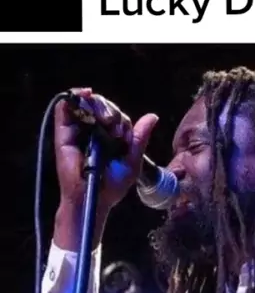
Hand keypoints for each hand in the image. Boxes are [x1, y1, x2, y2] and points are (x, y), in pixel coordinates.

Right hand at [54, 88, 158, 211]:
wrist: (93, 198)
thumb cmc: (112, 185)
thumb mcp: (132, 160)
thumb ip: (140, 138)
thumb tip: (153, 116)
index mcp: (110, 138)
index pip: (117, 116)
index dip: (121, 120)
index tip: (122, 136)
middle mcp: (94, 132)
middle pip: (102, 107)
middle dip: (111, 111)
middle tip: (115, 130)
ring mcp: (78, 131)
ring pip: (87, 103)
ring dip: (98, 105)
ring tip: (106, 121)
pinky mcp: (63, 132)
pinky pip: (65, 108)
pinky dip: (75, 97)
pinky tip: (86, 94)